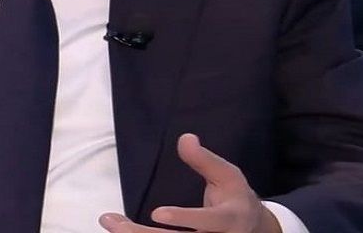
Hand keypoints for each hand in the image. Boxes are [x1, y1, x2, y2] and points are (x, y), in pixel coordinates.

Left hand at [99, 134, 281, 232]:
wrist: (253, 229)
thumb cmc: (236, 199)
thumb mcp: (228, 175)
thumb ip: (205, 160)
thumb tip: (185, 138)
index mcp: (229, 219)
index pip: (208, 220)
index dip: (185, 218)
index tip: (158, 214)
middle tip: (111, 221)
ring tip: (109, 222)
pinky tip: (120, 229)